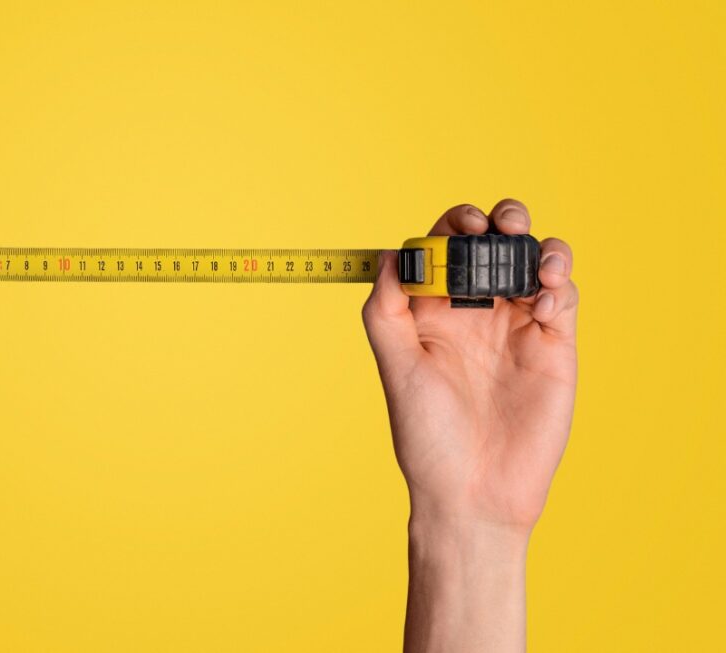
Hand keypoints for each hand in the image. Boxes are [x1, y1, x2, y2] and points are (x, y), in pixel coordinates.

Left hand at [363, 199, 576, 531]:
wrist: (473, 491)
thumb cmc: (427, 435)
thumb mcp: (396, 367)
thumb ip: (385, 310)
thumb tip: (387, 254)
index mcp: (434, 309)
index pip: (446, 246)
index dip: (454, 224)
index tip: (461, 226)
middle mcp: (476, 310)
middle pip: (495, 243)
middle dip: (502, 219)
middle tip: (500, 225)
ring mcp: (516, 326)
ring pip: (536, 262)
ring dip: (539, 245)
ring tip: (535, 259)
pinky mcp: (552, 347)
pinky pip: (563, 299)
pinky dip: (560, 286)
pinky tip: (544, 304)